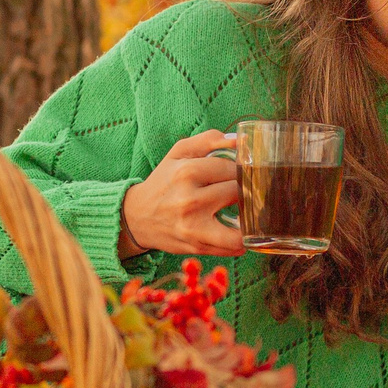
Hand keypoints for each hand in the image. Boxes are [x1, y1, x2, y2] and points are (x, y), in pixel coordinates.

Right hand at [120, 131, 244, 257]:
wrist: (138, 217)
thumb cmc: (164, 182)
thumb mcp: (179, 153)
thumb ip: (209, 140)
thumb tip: (239, 141)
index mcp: (186, 172)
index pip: (232, 168)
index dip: (241, 169)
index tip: (240, 172)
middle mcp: (190, 200)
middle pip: (238, 192)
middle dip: (245, 190)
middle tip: (244, 190)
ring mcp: (194, 227)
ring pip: (241, 226)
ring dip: (250, 219)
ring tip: (247, 212)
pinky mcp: (197, 246)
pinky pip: (232, 247)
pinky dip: (241, 240)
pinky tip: (238, 230)